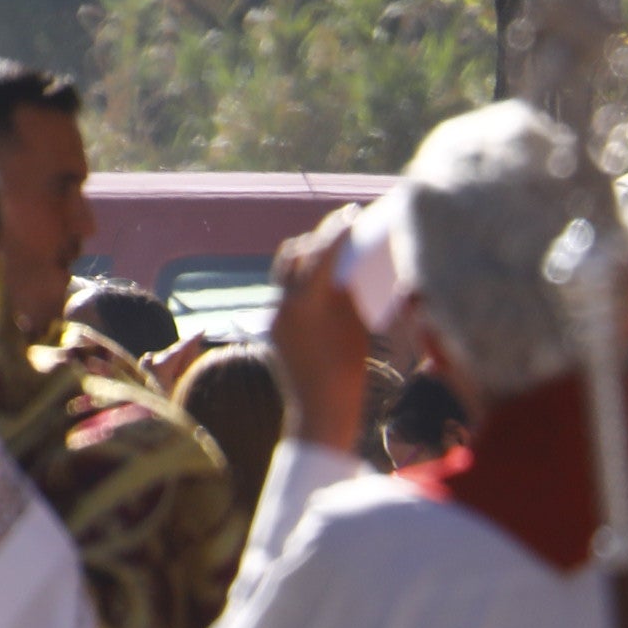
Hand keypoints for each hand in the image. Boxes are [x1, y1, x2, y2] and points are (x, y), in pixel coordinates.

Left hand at [269, 211, 376, 456]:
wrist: (319, 412)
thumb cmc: (347, 376)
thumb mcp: (356, 330)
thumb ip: (347, 294)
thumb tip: (350, 264)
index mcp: (307, 304)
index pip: (321, 255)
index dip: (337, 232)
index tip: (352, 214)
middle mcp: (283, 303)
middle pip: (298, 254)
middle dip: (321, 237)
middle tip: (344, 223)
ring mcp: (274, 312)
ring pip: (285, 268)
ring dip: (306, 253)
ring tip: (331, 243)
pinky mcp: (272, 323)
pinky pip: (283, 288)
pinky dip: (300, 276)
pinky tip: (318, 273)